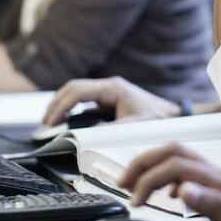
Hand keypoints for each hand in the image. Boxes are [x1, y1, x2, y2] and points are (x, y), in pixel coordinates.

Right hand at [42, 77, 179, 125]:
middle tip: (46, 122)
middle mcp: (109, 86)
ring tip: (51, 121)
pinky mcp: (110, 99)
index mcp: (113, 89)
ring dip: (62, 104)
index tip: (51, 122)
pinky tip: (66, 120)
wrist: (174, 116)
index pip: (77, 92)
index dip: (60, 107)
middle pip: (72, 88)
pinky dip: (73, 108)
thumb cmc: (158, 120)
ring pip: (77, 92)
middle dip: (56, 104)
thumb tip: (85, 135)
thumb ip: (109, 131)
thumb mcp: (133, 127)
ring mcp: (109, 91)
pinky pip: (85, 100)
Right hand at [115, 144, 220, 220]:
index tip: (134, 200)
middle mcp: (217, 176)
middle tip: (122, 182)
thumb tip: (182, 189)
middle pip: (173, 152)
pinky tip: (168, 193)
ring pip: (180, 158)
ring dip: (154, 166)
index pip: (174, 166)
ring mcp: (219, 181)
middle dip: (143, 162)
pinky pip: (188, 172)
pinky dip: (168, 177)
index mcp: (218, 182)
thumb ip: (212, 205)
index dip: (148, 179)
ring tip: (135, 183)